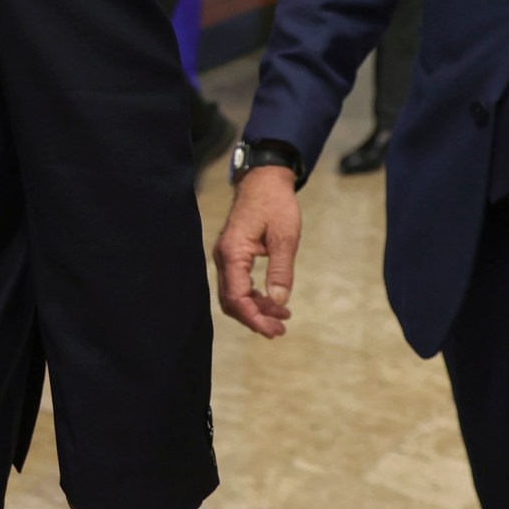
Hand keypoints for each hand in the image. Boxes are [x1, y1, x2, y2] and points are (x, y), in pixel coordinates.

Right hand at [213, 165, 299, 337]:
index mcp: (233, 253)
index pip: (237, 297)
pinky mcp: (232, 254)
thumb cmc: (275, 203)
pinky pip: (237, 283)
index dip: (254, 318)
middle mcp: (223, 257)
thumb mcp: (285, 237)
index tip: (275, 330)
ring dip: (255, 309)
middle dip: (255, 318)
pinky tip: (272, 300)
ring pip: (233, 294)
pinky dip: (253, 296)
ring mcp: (225, 256)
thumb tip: (280, 302)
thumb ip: (281, 270)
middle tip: (281, 330)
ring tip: (282, 317)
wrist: (264, 178)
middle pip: (231, 301)